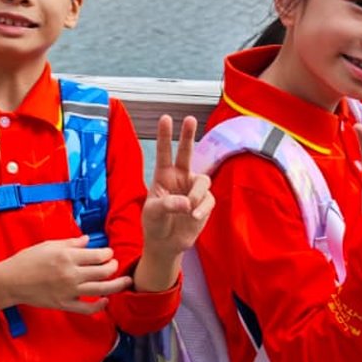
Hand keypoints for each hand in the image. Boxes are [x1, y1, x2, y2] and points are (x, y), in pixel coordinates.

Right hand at [0, 238, 132, 316]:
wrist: (12, 281)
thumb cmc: (28, 259)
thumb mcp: (48, 245)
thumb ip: (71, 243)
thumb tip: (88, 241)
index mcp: (66, 256)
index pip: (97, 255)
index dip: (108, 253)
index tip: (109, 253)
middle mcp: (71, 274)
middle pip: (102, 271)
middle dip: (113, 267)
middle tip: (116, 265)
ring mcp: (69, 291)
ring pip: (100, 289)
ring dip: (116, 285)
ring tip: (126, 282)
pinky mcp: (65, 304)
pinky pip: (87, 308)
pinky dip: (99, 306)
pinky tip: (106, 301)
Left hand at [138, 115, 212, 285]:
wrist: (165, 244)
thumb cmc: (154, 224)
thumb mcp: (153, 213)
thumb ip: (167, 205)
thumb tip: (186, 203)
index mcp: (163, 176)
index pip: (164, 153)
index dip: (166, 136)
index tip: (165, 118)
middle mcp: (180, 178)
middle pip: (187, 153)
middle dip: (189, 136)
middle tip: (190, 118)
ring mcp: (193, 189)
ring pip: (203, 180)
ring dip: (196, 195)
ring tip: (189, 210)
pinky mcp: (205, 202)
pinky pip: (209, 199)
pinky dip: (202, 208)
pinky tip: (194, 216)